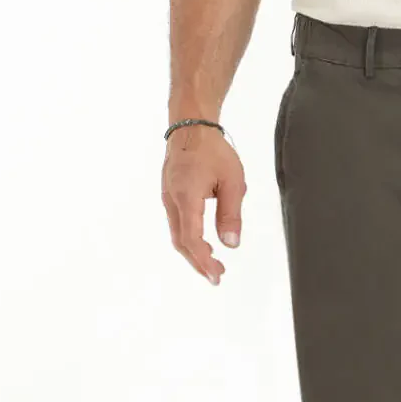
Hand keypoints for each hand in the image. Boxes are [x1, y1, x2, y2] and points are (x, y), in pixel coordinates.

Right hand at [162, 124, 244, 283]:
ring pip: (177, 233)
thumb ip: (231, 214)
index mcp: (186, 197)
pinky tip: (203, 241)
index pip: (192, 239)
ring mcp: (168, 198)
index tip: (216, 276)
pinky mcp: (170, 195)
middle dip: (198, 262)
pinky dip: (189, 237)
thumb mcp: (232, 181)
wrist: (191, 126)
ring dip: (193, 251)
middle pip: (181, 242)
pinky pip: (177, 222)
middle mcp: (172, 201)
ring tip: (212, 263)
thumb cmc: (213, 150)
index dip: (203, 261)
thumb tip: (231, 244)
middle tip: (217, 275)